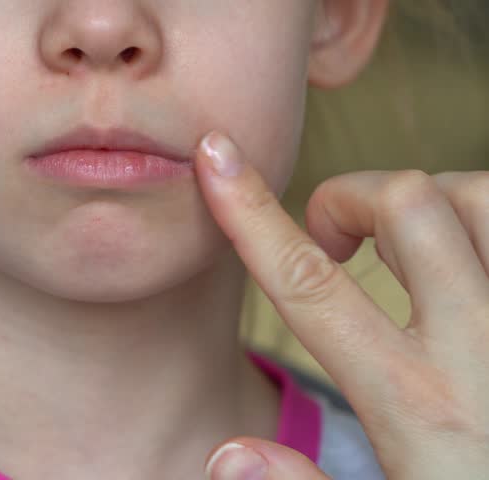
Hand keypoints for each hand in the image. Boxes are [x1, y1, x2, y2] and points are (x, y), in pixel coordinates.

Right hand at [194, 132, 488, 478]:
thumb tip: (226, 453)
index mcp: (415, 404)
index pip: (307, 284)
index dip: (251, 213)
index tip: (217, 157)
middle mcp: (479, 351)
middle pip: (406, 207)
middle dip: (351, 198)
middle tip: (338, 239)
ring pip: (479, 197)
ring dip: (431, 202)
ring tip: (408, 247)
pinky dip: (484, 218)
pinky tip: (468, 262)